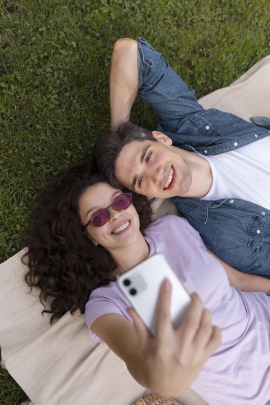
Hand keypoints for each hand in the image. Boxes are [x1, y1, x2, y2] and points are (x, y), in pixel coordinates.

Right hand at [128, 280, 220, 396]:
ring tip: (200, 307)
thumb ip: (138, 325)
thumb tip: (130, 308)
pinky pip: (215, 340)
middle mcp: (180, 348)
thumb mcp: (143, 345)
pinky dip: (214, 329)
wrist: (164, 386)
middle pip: (192, 319)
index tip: (167, 283)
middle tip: (193, 295)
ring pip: (206, 327)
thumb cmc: (151, 362)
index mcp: (162, 344)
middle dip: (195, 302)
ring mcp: (194, 354)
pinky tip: (208, 324)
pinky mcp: (203, 358)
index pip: (164, 315)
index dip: (165, 297)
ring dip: (205, 313)